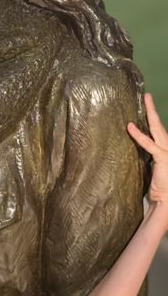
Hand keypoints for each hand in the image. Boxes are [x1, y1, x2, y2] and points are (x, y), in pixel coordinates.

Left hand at [128, 93, 167, 213]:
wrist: (167, 199)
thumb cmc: (159, 186)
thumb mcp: (152, 168)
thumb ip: (147, 156)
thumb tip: (133, 148)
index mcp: (166, 149)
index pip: (158, 131)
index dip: (151, 120)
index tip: (145, 108)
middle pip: (159, 125)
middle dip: (152, 109)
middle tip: (147, 96)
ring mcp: (167, 151)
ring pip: (157, 128)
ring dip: (150, 113)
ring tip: (145, 100)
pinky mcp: (163, 158)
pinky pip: (149, 144)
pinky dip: (139, 135)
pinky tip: (130, 127)